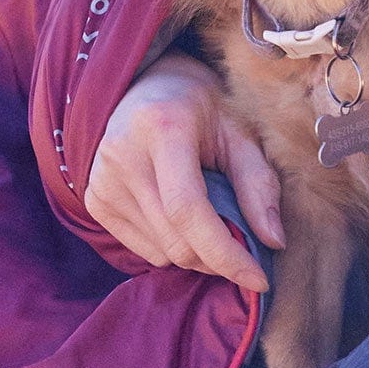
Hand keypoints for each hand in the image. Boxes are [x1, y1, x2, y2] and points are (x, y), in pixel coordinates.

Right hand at [85, 51, 283, 290]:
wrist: (146, 87)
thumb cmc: (201, 109)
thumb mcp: (239, 132)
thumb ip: (259, 183)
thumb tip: (274, 241)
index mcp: (163, 128)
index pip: (188, 209)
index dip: (225, 253)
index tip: (259, 280)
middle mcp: (123, 155)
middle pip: (175, 240)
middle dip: (218, 259)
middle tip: (244, 248)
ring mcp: (102, 180)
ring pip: (161, 252)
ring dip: (197, 255)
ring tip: (211, 221)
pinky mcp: (94, 200)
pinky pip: (143, 250)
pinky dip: (173, 248)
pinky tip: (180, 217)